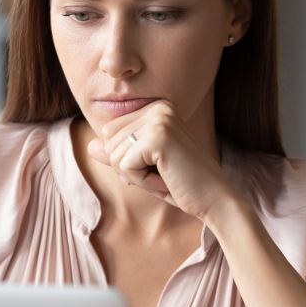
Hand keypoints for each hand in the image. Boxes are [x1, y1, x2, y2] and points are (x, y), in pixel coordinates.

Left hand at [87, 99, 235, 220]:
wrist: (215, 200)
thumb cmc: (181, 184)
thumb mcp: (143, 167)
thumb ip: (118, 154)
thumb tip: (90, 147)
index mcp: (156, 107)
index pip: (110, 131)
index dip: (126, 158)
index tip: (156, 165)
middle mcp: (158, 106)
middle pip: (108, 140)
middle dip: (127, 167)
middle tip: (161, 172)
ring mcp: (158, 119)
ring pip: (113, 154)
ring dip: (135, 175)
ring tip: (164, 175)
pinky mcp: (157, 137)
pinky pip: (123, 166)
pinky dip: (140, 181)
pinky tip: (165, 180)